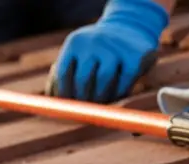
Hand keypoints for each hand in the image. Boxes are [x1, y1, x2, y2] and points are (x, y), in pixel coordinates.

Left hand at [53, 0, 168, 103]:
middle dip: (82, 100)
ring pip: (103, 81)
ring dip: (100, 98)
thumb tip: (52, 109)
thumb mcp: (75, 58)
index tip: (66, 108)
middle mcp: (93, 40)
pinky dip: (118, 93)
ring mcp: (116, 46)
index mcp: (74, 43)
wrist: (131, 27)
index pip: (62, 74)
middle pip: (83, 79)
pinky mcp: (136, 54)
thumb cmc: (95, 54)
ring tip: (100, 102)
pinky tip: (117, 93)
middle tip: (85, 111)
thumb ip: (59, 80)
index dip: (63, 95)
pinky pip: (124, 82)